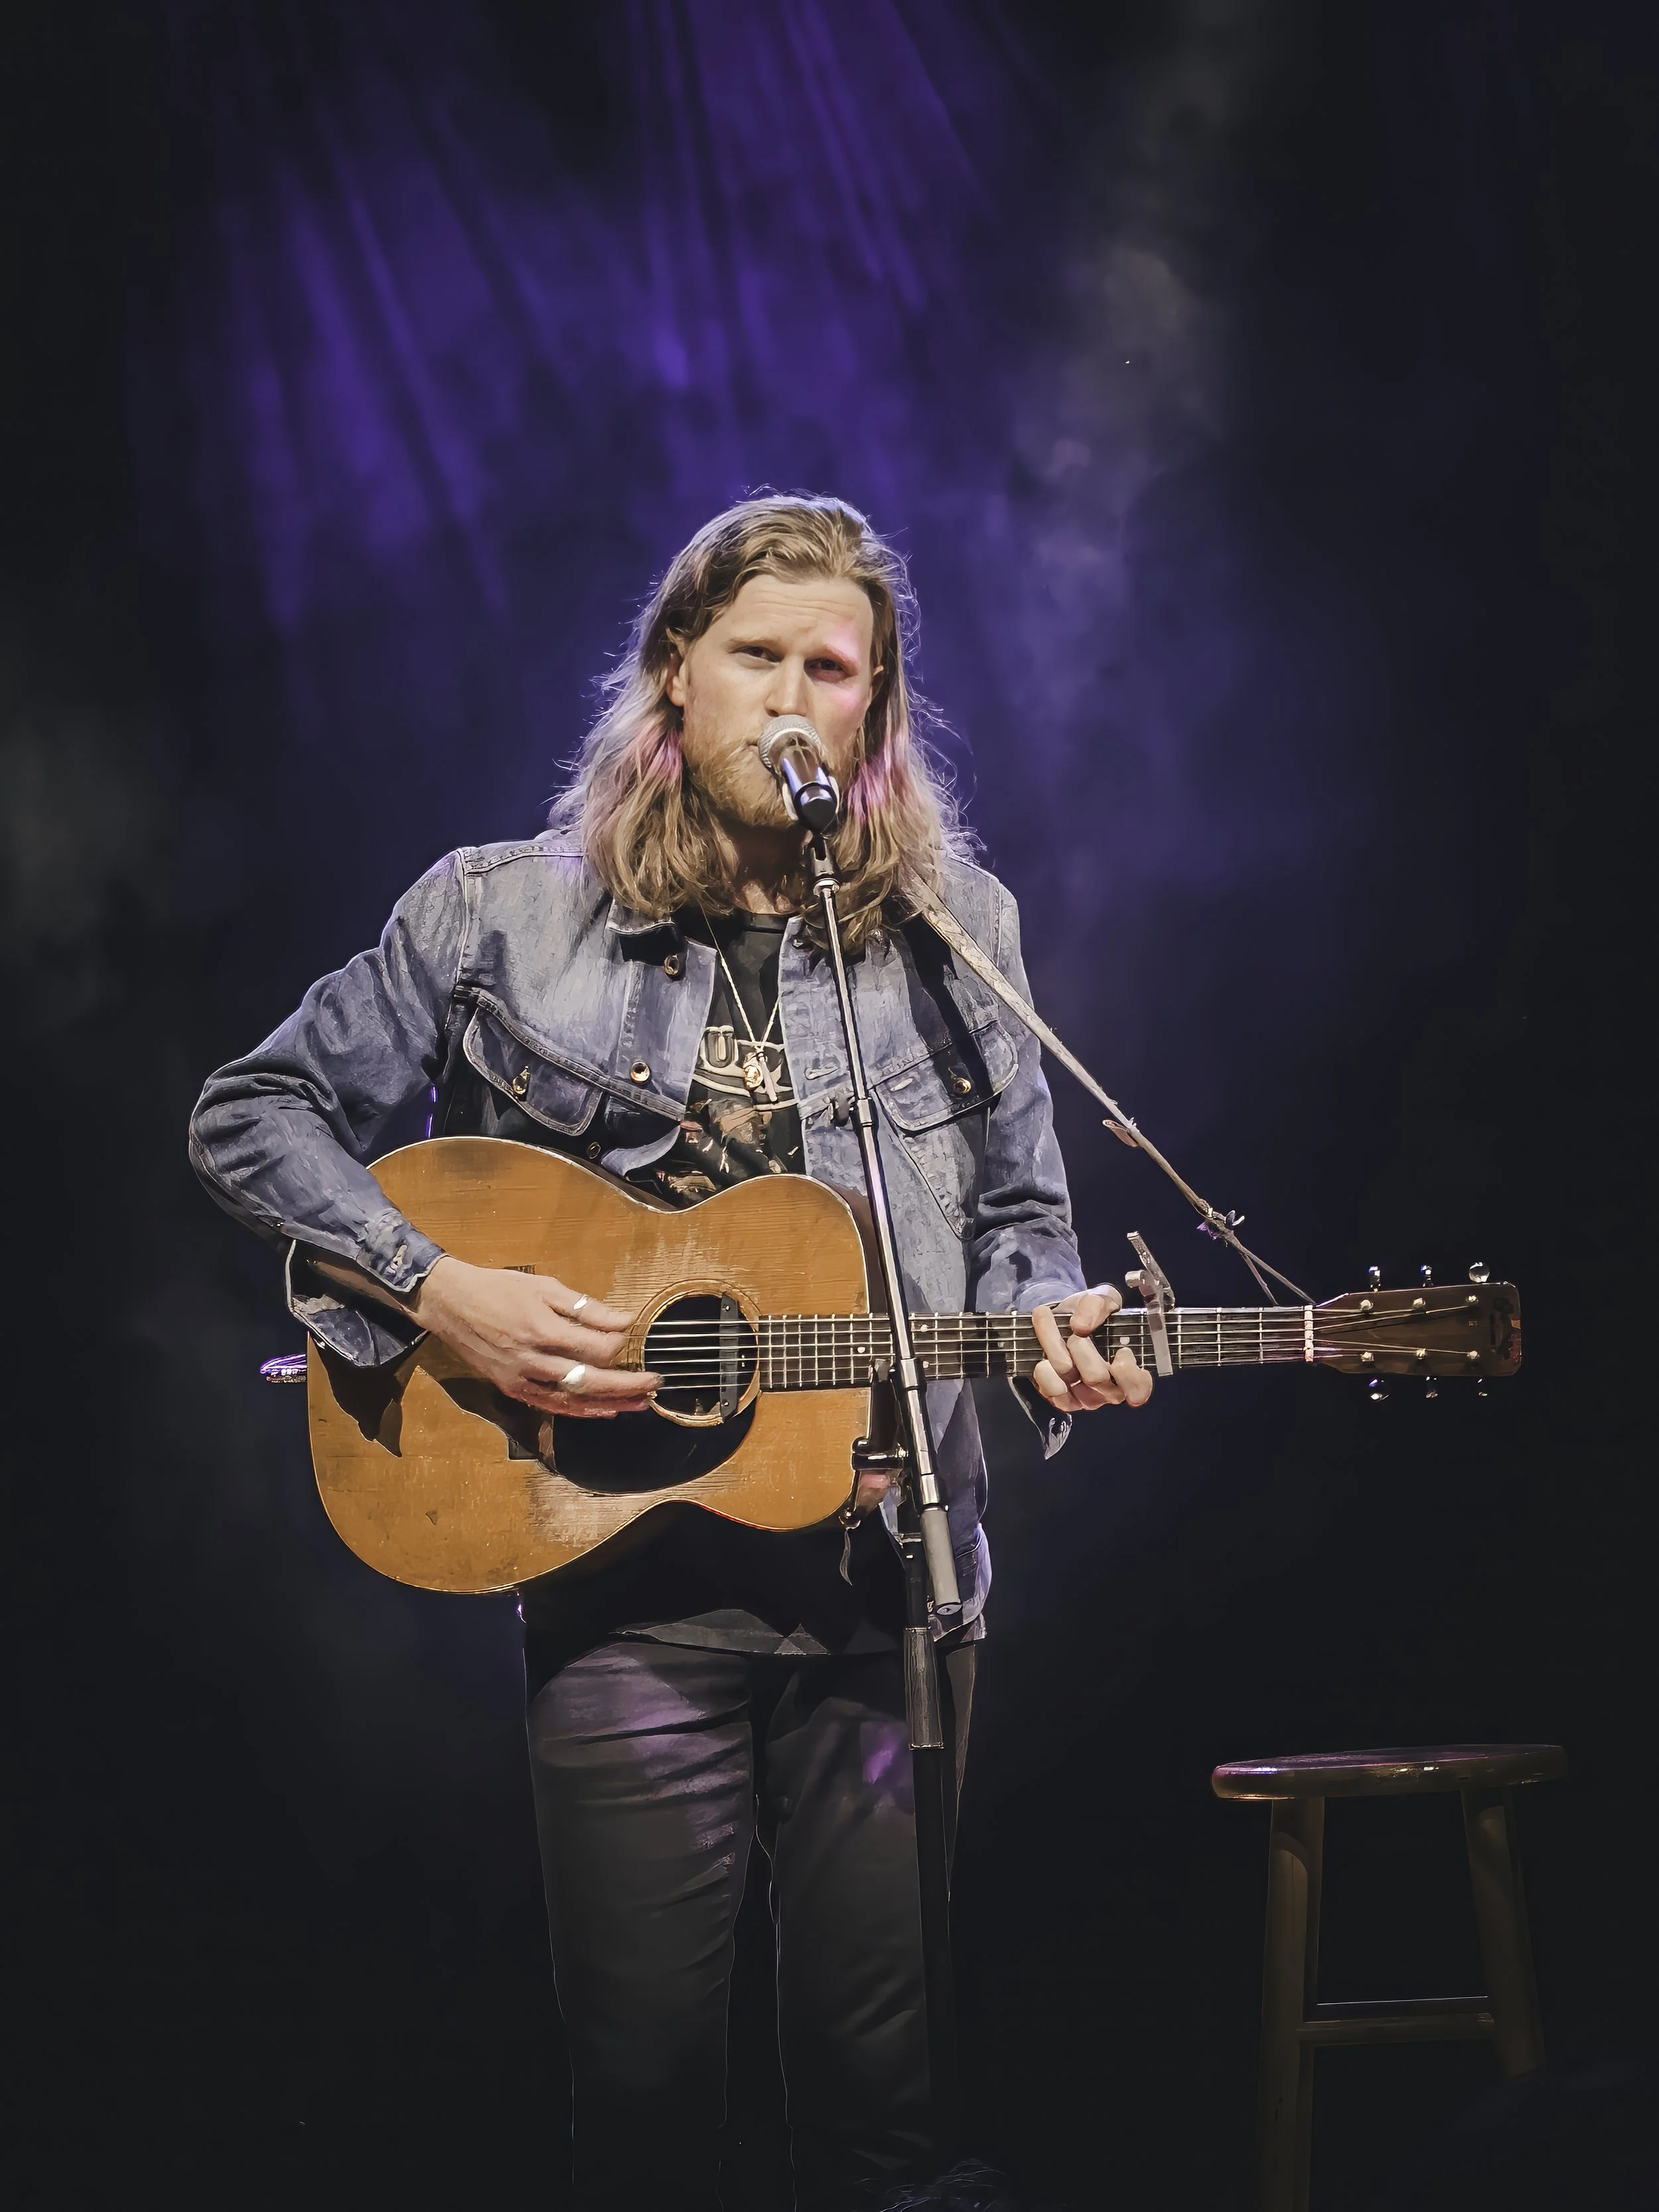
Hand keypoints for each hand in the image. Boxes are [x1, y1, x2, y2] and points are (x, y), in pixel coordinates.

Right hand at [411, 1257, 659, 1419]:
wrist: (451, 1304)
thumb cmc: (500, 1289)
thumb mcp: (544, 1287)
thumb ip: (586, 1307)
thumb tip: (625, 1321)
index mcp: (542, 1329)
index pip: (595, 1348)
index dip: (620, 1345)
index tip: (632, 1335)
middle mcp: (533, 1359)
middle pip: (590, 1381)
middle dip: (627, 1384)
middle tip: (656, 1383)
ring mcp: (521, 1379)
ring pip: (573, 1400)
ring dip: (610, 1403)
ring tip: (641, 1404)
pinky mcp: (512, 1389)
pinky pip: (551, 1406)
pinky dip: (580, 1411)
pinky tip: (604, 1410)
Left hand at [1031, 1285, 1153, 1412]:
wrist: (1062, 1320)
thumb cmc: (1091, 1314)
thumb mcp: (1101, 1299)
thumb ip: (1096, 1305)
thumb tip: (1080, 1326)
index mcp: (1129, 1371)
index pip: (1138, 1389)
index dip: (1129, 1373)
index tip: (1122, 1351)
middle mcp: (1109, 1390)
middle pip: (1096, 1376)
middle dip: (1081, 1347)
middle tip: (1076, 1333)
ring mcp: (1086, 1398)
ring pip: (1068, 1377)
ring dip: (1055, 1347)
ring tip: (1050, 1328)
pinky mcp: (1062, 1399)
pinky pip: (1051, 1390)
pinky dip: (1044, 1371)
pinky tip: (1042, 1358)